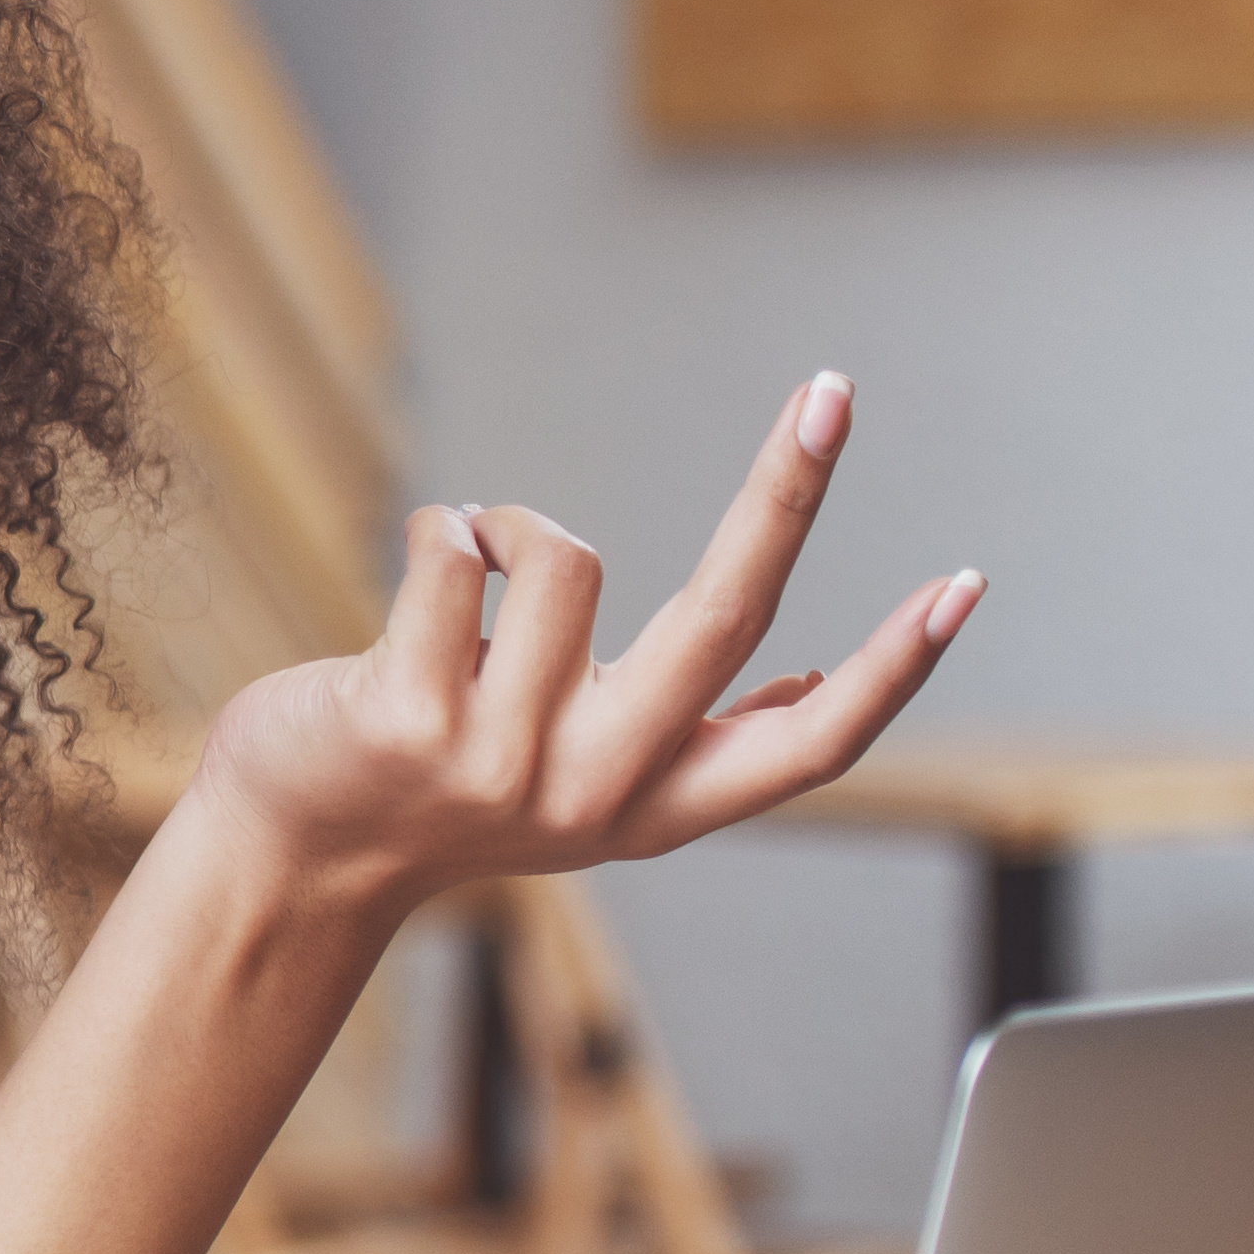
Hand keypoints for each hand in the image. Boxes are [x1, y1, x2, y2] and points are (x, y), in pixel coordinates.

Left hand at [189, 370, 975, 927]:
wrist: (290, 862)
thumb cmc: (438, 795)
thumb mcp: (581, 792)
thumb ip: (684, 742)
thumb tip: (799, 678)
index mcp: (655, 803)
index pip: (810, 745)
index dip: (893, 666)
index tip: (964, 584)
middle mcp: (594, 788)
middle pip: (728, 616)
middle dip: (790, 492)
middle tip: (835, 391)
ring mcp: (500, 756)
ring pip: (569, 555)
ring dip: (517, 527)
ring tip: (472, 575)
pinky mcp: (406, 715)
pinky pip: (459, 552)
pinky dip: (445, 530)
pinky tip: (423, 571)